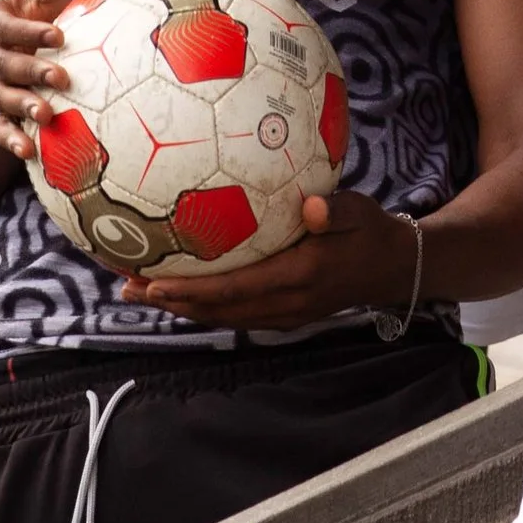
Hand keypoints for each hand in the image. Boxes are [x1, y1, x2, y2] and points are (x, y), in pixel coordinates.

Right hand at [0, 0, 71, 157]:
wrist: (32, 58)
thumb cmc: (46, 17)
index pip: (4, 27)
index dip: (29, 31)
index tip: (60, 35)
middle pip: (1, 65)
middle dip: (30, 71)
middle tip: (63, 77)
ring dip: (22, 108)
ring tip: (47, 116)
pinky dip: (10, 140)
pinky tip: (29, 151)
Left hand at [119, 184, 422, 327]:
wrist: (394, 267)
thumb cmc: (372, 232)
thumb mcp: (360, 213)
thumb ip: (336, 210)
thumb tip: (313, 206)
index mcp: (299, 278)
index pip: (233, 289)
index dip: (189, 289)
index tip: (151, 280)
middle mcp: (286, 304)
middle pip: (216, 310)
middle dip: (170, 301)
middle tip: (127, 287)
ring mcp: (284, 315)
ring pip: (222, 316)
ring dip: (181, 307)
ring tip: (141, 292)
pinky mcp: (284, 314)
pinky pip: (235, 314)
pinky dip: (203, 305)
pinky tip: (183, 291)